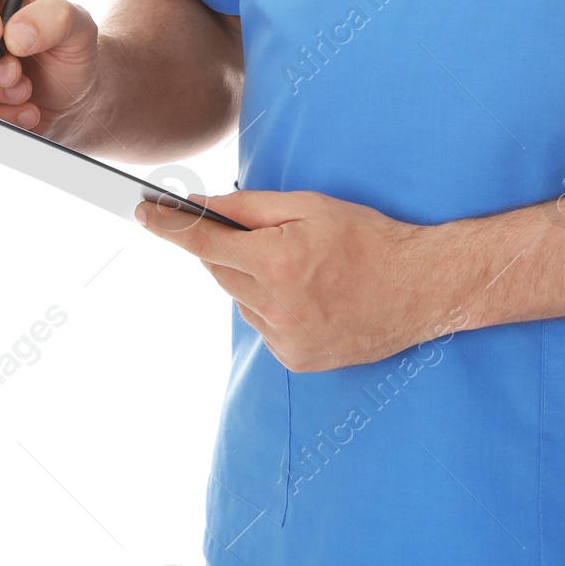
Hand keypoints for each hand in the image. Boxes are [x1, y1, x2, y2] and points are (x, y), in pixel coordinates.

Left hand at [136, 190, 449, 371]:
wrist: (421, 288)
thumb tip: (201, 205)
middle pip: (219, 270)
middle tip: (257, 235)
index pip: (204, 241)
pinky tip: (308, 295)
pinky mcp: (295, 360)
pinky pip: (263, 325)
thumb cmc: (370, 238)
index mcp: (279, 260)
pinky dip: (272, 307)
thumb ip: (250, 207)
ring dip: (252, 280)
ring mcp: (285, 338)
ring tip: (300, 268)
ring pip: (240, 300)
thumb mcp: (311, 206)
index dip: (169, 225)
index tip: (143, 212)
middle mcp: (276, 305)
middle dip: (226, 249)